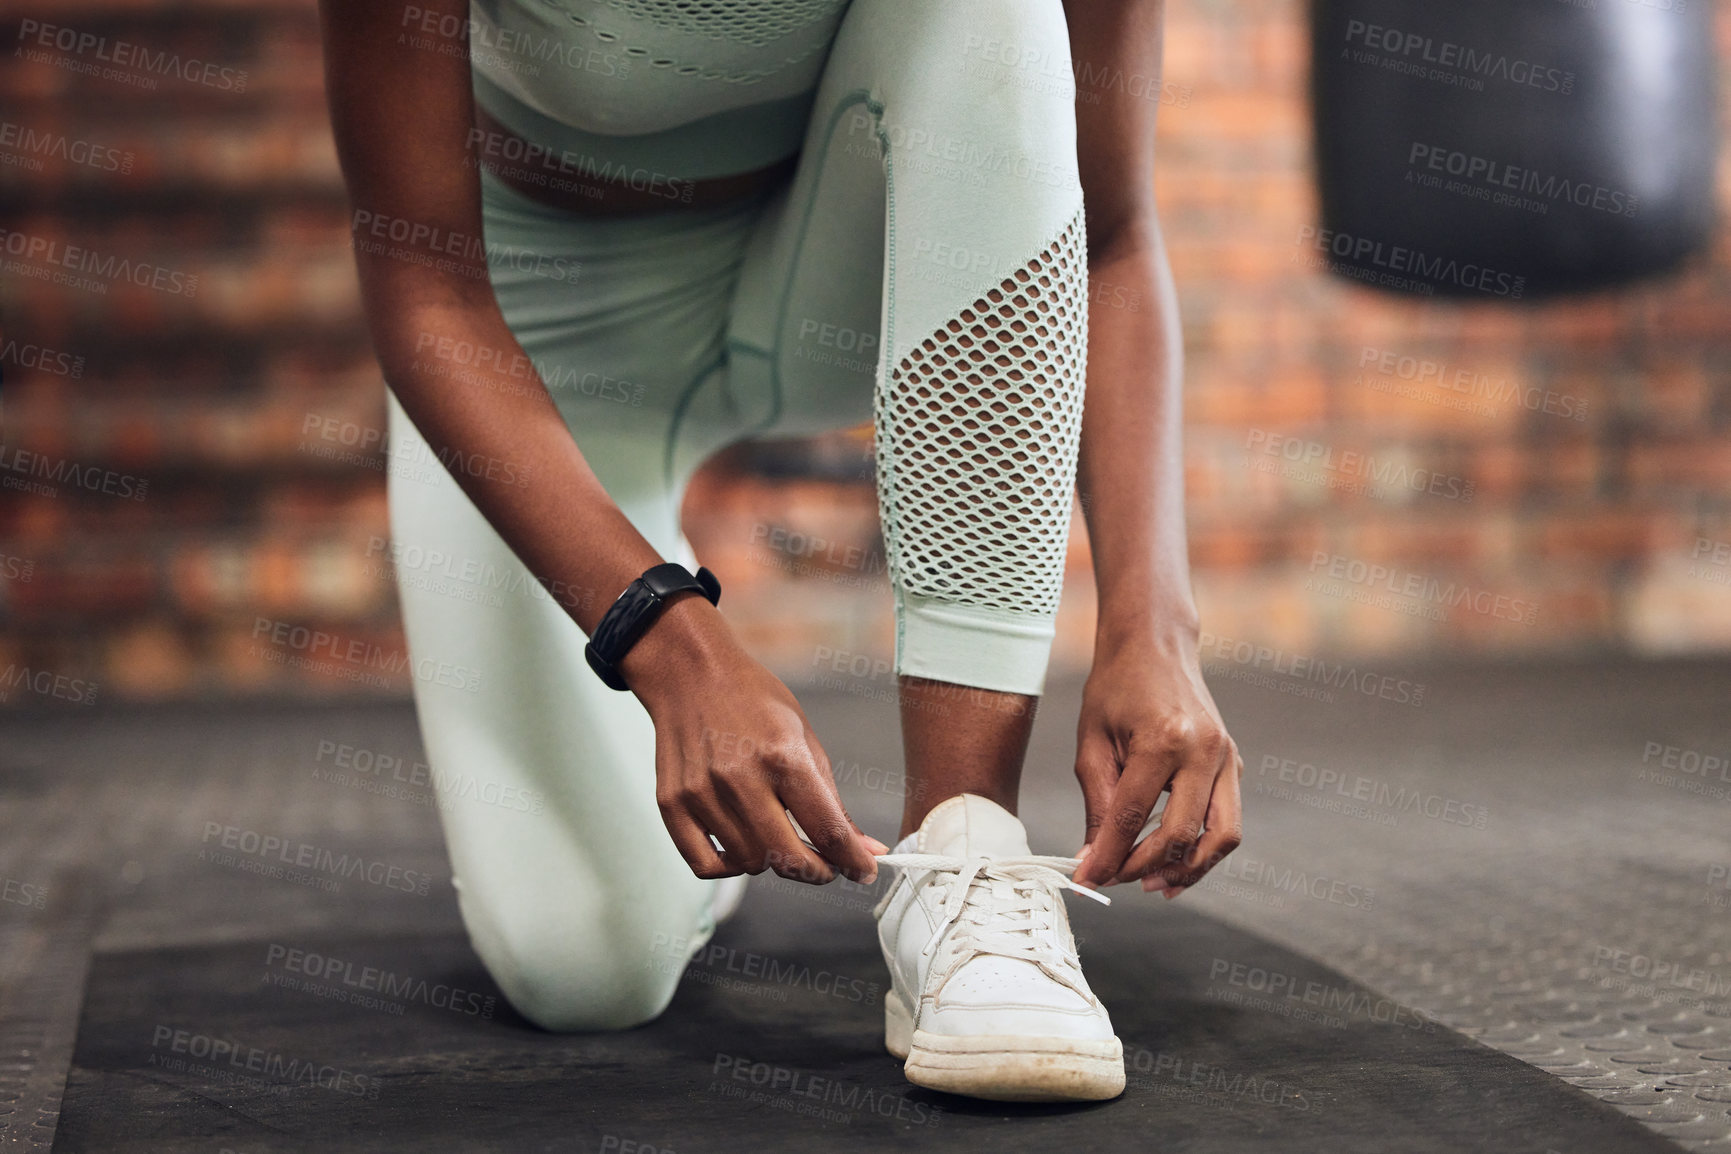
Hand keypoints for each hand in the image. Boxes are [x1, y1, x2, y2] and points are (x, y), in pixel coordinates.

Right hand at [622, 593, 887, 885]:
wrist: (692, 674)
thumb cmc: (754, 702)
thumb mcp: (806, 740)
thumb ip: (833, 802)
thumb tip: (866, 849)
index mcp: (783, 756)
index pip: (827, 830)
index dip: (853, 861)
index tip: (864, 870)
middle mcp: (740, 777)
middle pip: (787, 858)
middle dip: (817, 871)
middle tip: (826, 865)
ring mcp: (701, 793)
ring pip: (749, 864)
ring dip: (772, 862)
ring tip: (777, 837)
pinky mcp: (672, 804)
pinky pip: (705, 865)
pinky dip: (730, 867)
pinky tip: (743, 847)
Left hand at [1070, 624, 1242, 896]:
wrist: (1155, 644)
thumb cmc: (1117, 686)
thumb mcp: (1092, 741)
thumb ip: (1096, 804)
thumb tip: (1094, 859)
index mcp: (1165, 739)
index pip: (1133, 817)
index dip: (1108, 856)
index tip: (1086, 880)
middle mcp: (1205, 750)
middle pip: (1183, 834)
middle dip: (1146, 867)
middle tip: (1117, 882)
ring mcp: (1227, 757)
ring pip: (1222, 836)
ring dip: (1189, 869)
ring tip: (1153, 885)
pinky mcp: (1234, 763)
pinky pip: (1226, 820)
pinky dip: (1202, 848)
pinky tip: (1172, 861)